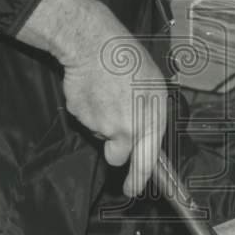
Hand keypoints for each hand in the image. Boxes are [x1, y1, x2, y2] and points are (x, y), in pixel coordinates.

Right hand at [17, 0, 166, 196]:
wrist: (95, 45)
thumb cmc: (129, 60)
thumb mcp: (155, 87)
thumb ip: (152, 116)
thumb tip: (148, 134)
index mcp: (150, 121)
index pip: (146, 162)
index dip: (138, 179)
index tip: (133, 189)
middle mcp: (126, 129)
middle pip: (117, 157)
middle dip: (116, 154)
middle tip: (115, 136)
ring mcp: (101, 125)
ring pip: (100, 135)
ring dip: (102, 123)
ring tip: (107, 95)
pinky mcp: (80, 117)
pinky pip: (85, 120)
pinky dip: (88, 110)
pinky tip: (93, 89)